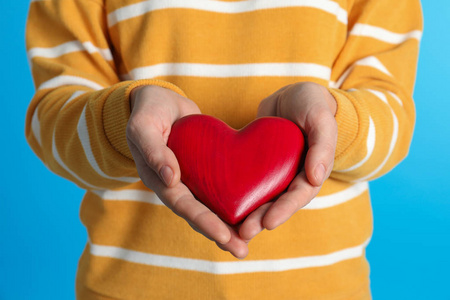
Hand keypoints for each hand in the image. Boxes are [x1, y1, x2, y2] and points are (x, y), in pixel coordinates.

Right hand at [126, 85, 248, 257]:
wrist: (160, 101)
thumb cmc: (148, 111)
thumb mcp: (144, 127)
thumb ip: (154, 151)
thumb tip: (170, 181)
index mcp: (159, 179)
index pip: (183, 205)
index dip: (204, 222)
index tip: (224, 237)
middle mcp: (176, 185)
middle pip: (199, 215)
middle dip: (220, 234)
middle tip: (242, 251)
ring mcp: (191, 179)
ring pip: (210, 206)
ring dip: (228, 225)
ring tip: (248, 243)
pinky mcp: (204, 169)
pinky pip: (219, 188)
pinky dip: (233, 201)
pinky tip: (252, 211)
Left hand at [239, 82, 337, 240]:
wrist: (293, 95)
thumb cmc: (312, 104)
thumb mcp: (321, 119)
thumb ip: (322, 146)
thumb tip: (315, 177)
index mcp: (311, 171)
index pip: (298, 195)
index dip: (284, 210)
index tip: (268, 223)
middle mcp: (292, 176)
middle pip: (277, 203)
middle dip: (261, 219)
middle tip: (244, 233)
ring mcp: (274, 172)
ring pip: (261, 197)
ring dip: (248, 213)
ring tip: (230, 228)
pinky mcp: (257, 165)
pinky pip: (247, 181)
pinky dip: (236, 193)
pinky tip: (218, 203)